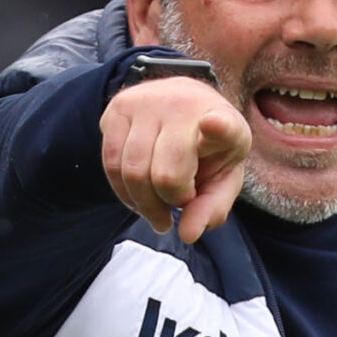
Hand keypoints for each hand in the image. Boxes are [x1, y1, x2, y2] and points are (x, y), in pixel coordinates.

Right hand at [101, 76, 251, 243]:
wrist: (182, 105)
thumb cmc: (208, 150)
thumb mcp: (222, 180)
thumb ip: (211, 208)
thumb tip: (187, 234)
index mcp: (225, 123)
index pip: (222, 125)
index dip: (219, 127)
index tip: (214, 125)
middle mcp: (184, 105)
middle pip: (166, 176)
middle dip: (169, 202)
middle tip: (178, 202)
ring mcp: (146, 102)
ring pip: (132, 172)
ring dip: (144, 203)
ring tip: (158, 205)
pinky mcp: (117, 108)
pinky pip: (111, 164)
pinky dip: (123, 191)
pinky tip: (138, 195)